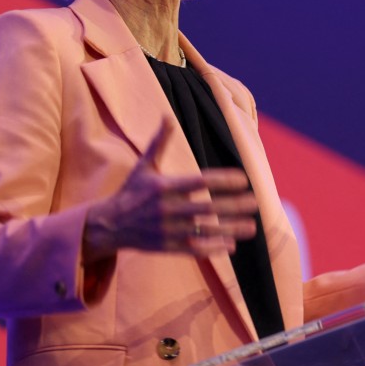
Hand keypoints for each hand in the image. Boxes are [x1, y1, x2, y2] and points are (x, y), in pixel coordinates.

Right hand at [83, 117, 257, 260]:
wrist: (108, 225)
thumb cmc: (132, 191)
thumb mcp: (144, 166)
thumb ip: (159, 143)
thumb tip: (167, 115)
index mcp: (164, 187)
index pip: (199, 182)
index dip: (223, 180)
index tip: (243, 179)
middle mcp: (167, 209)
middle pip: (207, 207)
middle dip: (234, 206)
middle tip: (256, 202)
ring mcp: (168, 230)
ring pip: (205, 230)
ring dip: (231, 229)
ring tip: (252, 226)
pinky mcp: (167, 248)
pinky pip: (195, 249)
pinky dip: (214, 248)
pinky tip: (232, 244)